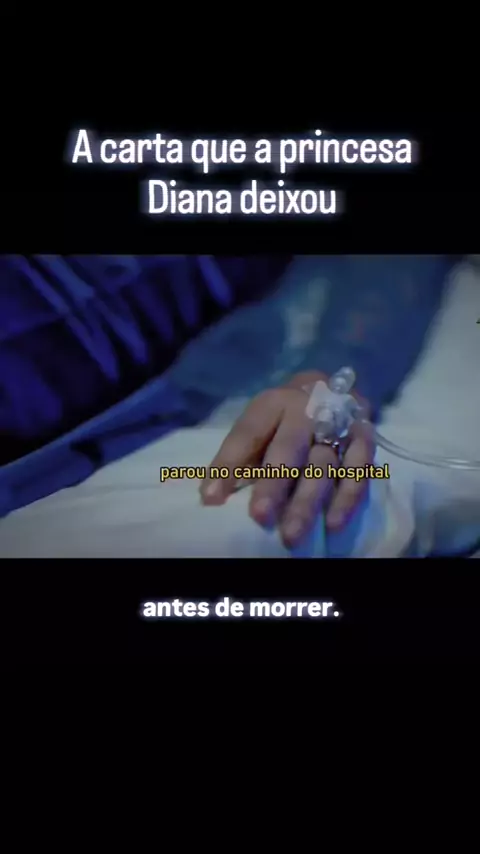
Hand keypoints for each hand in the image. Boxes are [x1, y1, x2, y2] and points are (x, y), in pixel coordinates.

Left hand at [199, 371, 374, 546]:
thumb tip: (211, 496)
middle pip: (289, 448)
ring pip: (323, 465)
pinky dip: (346, 497)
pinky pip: (359, 471)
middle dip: (274, 484)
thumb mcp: (260, 425)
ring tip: (291, 535)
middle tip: (259, 517)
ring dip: (307, 501)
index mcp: (273, 403)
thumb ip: (238, 456)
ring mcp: (339, 425)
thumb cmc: (284, 420)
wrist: (334, 389)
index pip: (248, 433)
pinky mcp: (365, 440)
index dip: (228, 464)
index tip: (211, 497)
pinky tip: (332, 523)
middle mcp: (306, 410)